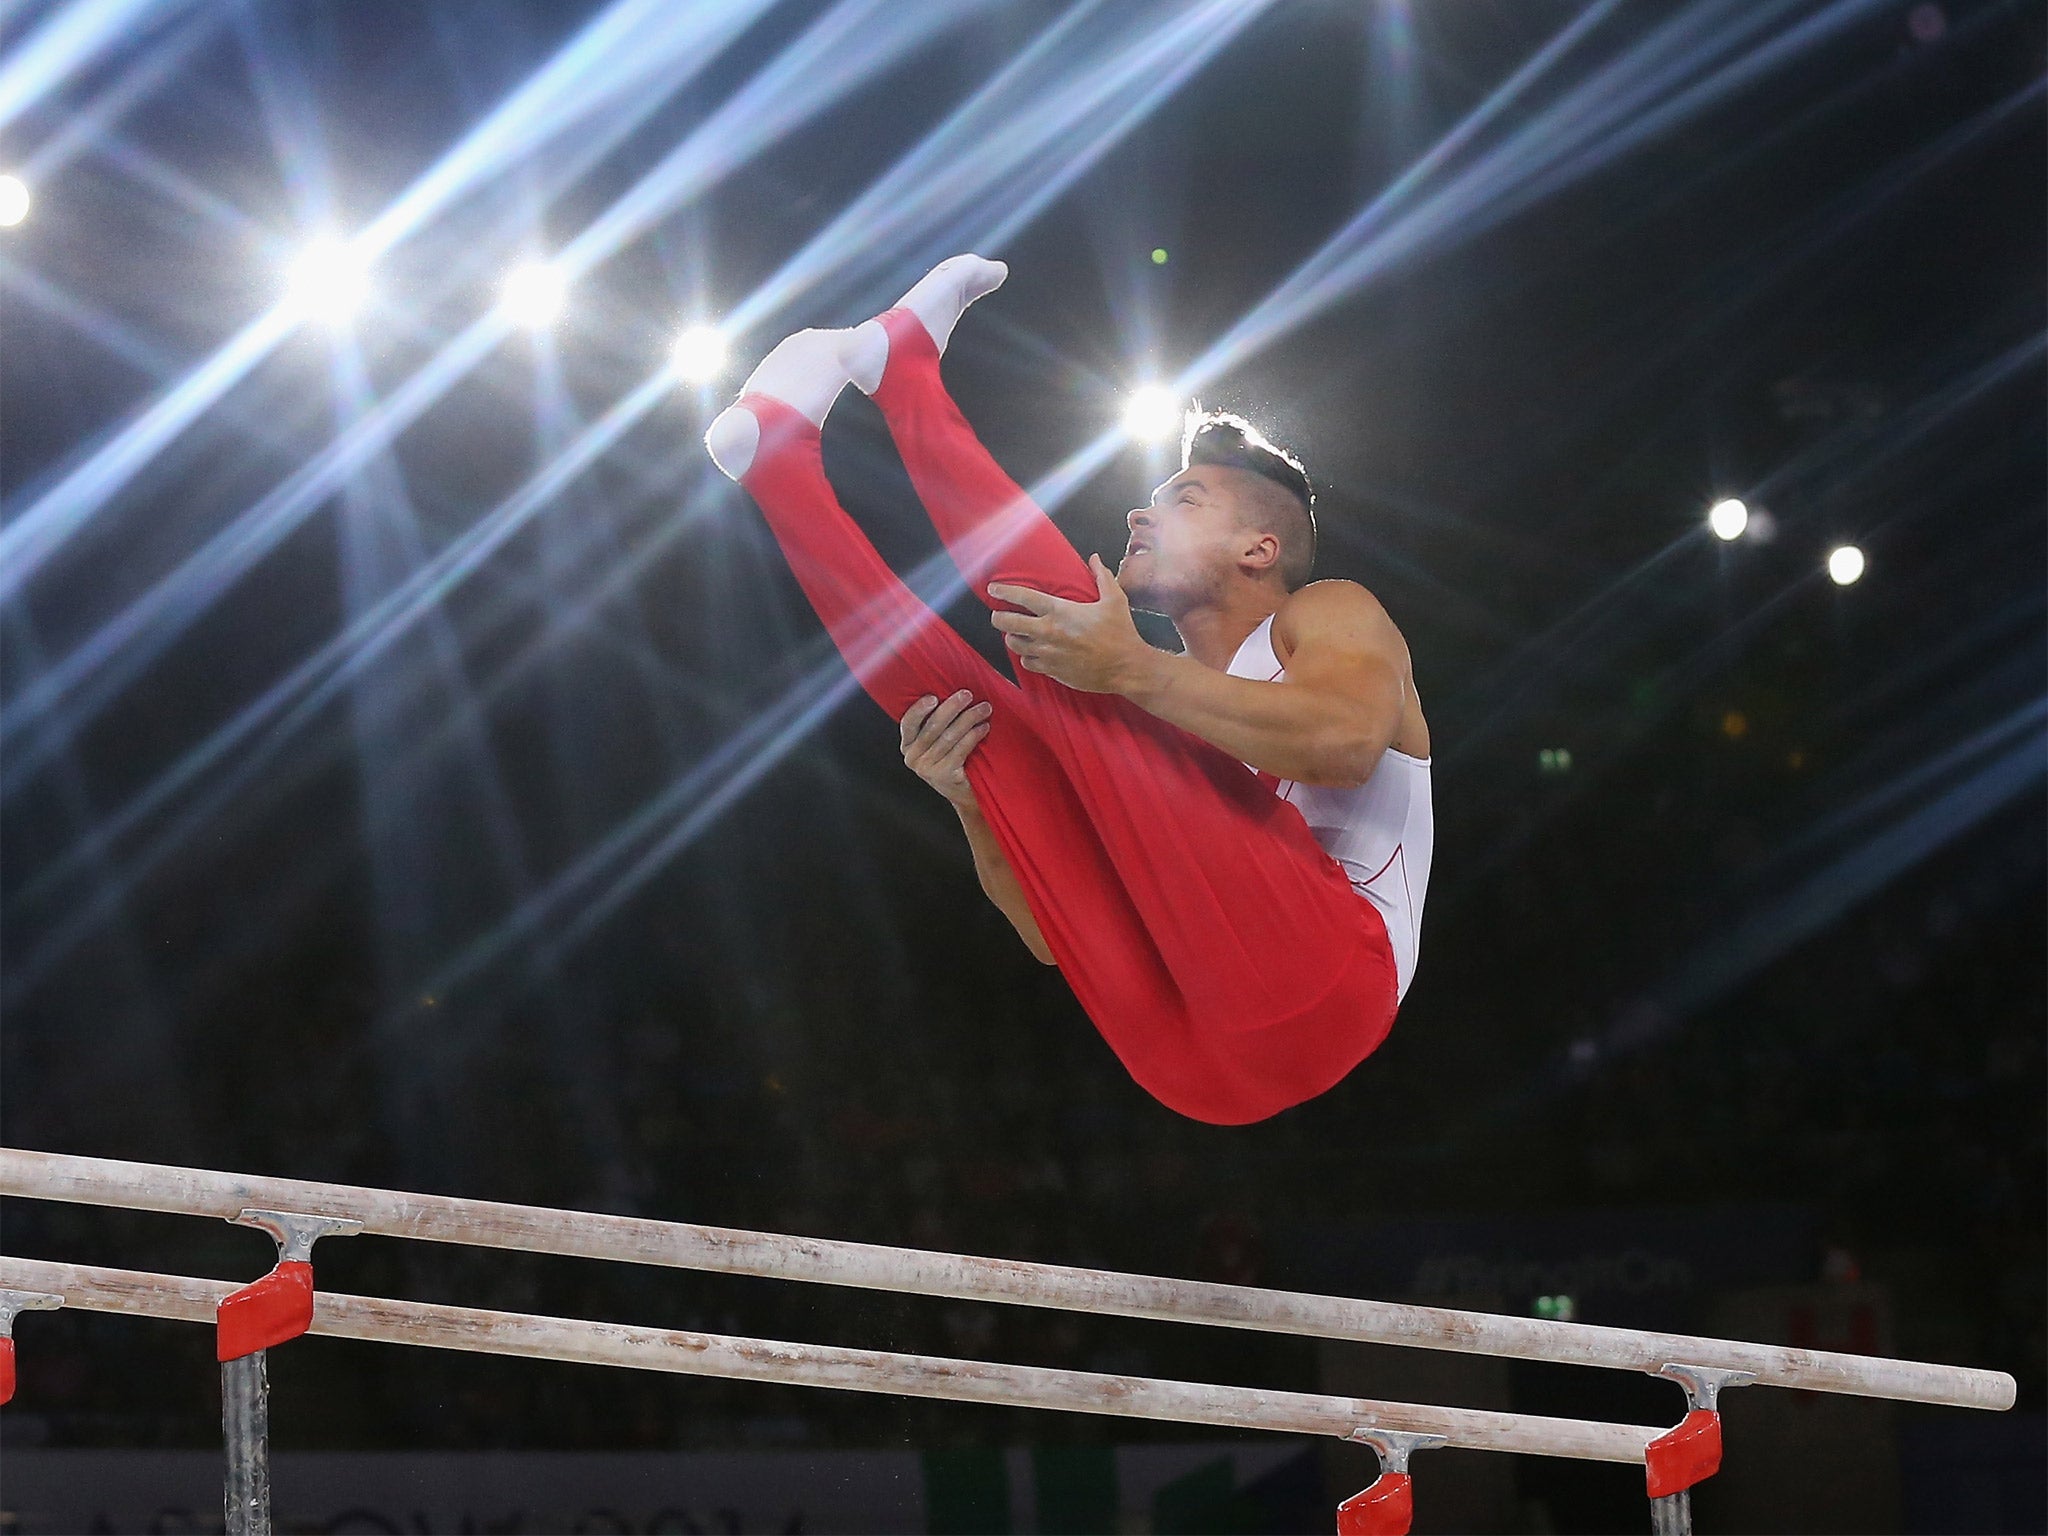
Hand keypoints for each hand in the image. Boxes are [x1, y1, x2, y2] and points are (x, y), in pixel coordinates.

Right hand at [900, 690, 991, 810]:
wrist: (964, 793)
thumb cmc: (954, 759)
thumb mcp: (938, 742)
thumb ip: (937, 723)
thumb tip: (954, 691)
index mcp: (908, 745)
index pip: (908, 723)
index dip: (919, 709)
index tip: (934, 696)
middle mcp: (913, 757)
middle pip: (933, 727)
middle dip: (952, 708)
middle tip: (968, 694)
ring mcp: (927, 768)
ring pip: (949, 737)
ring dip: (968, 719)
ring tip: (984, 708)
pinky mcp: (944, 775)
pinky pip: (960, 750)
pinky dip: (973, 735)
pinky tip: (984, 727)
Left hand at [988, 555, 1155, 694]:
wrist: (1126, 667)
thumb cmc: (1121, 633)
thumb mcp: (1114, 599)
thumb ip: (1101, 576)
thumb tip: (1093, 558)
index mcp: (1060, 611)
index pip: (1023, 597)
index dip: (1004, 591)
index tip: (993, 589)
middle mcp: (1049, 631)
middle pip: (1007, 622)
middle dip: (998, 617)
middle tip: (998, 614)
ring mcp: (1048, 653)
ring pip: (1014, 644)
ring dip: (1012, 637)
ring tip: (1016, 633)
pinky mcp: (1052, 670)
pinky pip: (1027, 663)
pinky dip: (1026, 657)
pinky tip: (1032, 653)